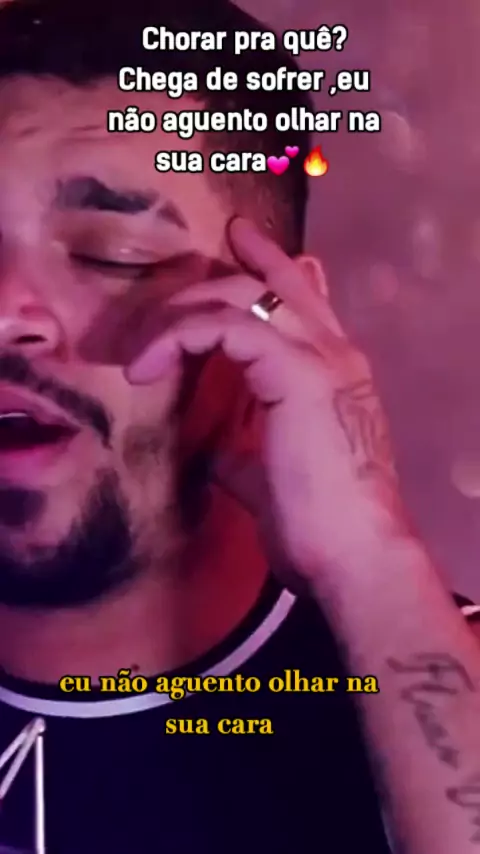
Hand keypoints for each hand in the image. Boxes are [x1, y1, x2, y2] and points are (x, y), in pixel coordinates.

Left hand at [126, 218, 407, 589]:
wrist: (352, 555)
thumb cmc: (317, 525)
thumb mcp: (268, 476)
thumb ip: (244, 451)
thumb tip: (216, 449)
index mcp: (336, 370)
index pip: (303, 297)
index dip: (270, 263)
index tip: (236, 238)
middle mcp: (334, 351)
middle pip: (270, 284)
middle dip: (211, 282)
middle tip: (159, 301)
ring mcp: (320, 356)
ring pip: (242, 297)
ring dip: (183, 316)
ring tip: (142, 352)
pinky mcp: (297, 370)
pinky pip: (226, 327)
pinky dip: (181, 338)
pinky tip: (149, 368)